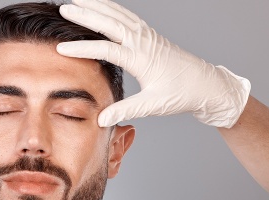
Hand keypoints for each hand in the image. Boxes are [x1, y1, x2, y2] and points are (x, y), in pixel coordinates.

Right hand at [57, 0, 250, 127]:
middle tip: (64, 10)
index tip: (62, 48)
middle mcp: (144, 42)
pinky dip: (113, 8)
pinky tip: (103, 6)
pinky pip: (128, 16)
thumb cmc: (182, 94)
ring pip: (119, 15)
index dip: (83, 49)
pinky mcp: (150, 36)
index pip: (107, 50)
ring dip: (98, 6)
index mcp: (142, 59)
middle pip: (111, 23)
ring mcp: (148, 36)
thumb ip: (126, 109)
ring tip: (78, 0)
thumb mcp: (153, 105)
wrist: (206, 85)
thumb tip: (101, 119)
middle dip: (86, 15)